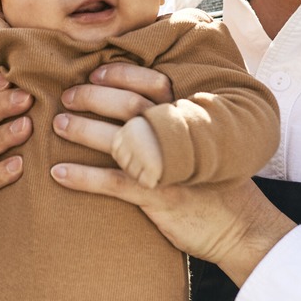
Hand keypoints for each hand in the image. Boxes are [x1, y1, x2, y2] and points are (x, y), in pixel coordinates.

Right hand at [0, 72, 32, 234]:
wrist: (10, 222)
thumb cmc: (19, 170)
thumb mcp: (18, 140)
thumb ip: (22, 113)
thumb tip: (51, 82)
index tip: (8, 79)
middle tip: (26, 98)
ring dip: (2, 136)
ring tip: (27, 126)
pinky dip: (0, 173)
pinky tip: (20, 165)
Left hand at [50, 63, 293, 285]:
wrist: (243, 227)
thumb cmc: (218, 182)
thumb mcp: (207, 143)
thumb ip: (178, 122)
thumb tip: (141, 103)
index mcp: (189, 118)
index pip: (153, 82)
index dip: (121, 74)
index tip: (95, 72)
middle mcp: (178, 137)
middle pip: (129, 105)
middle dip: (93, 97)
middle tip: (67, 97)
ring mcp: (168, 167)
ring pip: (116, 139)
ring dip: (81, 130)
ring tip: (57, 125)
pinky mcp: (159, 197)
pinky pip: (113, 182)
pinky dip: (82, 176)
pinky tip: (58, 173)